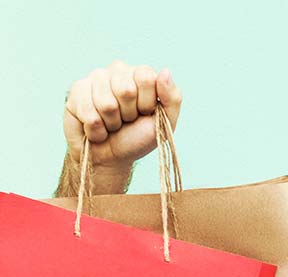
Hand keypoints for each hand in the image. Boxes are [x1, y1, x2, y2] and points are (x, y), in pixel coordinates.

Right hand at [63, 60, 181, 173]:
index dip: (146, 103)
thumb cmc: (136, 139)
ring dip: (111, 124)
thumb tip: (165, 71)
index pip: (146, 77)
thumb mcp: (163, 124)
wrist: (109, 158)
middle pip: (126, 89)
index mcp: (140, 75)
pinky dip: (96, 130)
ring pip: (106, 103)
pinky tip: (96, 128)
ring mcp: (96, 78)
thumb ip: (172, 99)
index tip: (144, 114)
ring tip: (111, 125)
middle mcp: (118, 71)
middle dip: (128, 115)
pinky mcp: (77, 90)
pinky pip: (88, 112)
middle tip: (126, 121)